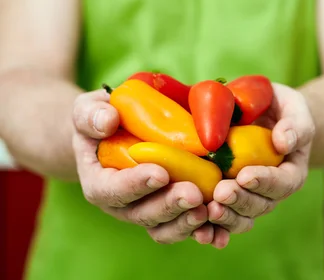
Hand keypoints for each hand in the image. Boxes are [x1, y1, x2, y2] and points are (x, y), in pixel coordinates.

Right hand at [72, 89, 217, 245]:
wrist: (113, 133)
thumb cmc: (99, 120)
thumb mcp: (87, 111)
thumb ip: (91, 116)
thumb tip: (108, 121)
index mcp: (98, 183)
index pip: (113, 190)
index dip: (136, 184)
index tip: (160, 173)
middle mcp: (121, 204)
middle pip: (143, 214)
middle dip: (169, 205)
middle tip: (194, 193)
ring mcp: (145, 210)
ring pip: (165, 226)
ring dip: (187, 221)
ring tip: (209, 209)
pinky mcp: (168, 210)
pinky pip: (183, 225)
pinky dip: (202, 230)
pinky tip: (220, 226)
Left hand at [209, 83, 314, 235]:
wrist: (262, 112)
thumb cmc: (280, 108)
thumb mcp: (293, 107)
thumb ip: (295, 124)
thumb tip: (283, 142)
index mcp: (291, 171)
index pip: (282, 182)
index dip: (265, 182)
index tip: (245, 176)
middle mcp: (271, 190)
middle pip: (260, 204)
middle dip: (240, 200)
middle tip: (221, 192)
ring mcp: (248, 195)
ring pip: (241, 216)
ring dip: (225, 216)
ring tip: (208, 210)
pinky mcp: (228, 195)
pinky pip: (222, 216)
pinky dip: (211, 228)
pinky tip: (199, 231)